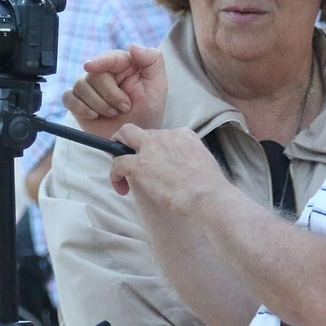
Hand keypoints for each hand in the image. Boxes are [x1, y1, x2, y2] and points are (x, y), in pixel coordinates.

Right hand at [61, 43, 167, 139]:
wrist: (134, 137)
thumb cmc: (147, 113)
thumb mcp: (158, 86)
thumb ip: (152, 60)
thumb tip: (131, 45)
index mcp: (123, 65)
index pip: (109, 57)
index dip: (100, 61)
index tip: (90, 67)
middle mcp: (104, 72)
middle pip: (94, 74)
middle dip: (110, 95)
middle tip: (125, 108)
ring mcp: (89, 87)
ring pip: (80, 85)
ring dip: (98, 104)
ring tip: (113, 114)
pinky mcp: (78, 102)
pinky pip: (68, 97)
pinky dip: (79, 107)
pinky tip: (93, 115)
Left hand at [109, 124, 227, 210]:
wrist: (207, 194)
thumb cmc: (210, 187)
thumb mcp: (204, 161)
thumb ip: (190, 158)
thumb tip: (183, 169)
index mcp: (184, 135)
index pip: (161, 135)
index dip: (153, 148)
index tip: (154, 163)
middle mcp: (166, 135)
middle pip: (139, 130)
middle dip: (129, 141)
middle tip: (128, 159)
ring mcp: (151, 148)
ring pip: (124, 136)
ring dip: (118, 152)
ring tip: (120, 173)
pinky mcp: (140, 164)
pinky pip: (117, 162)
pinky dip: (115, 175)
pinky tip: (121, 188)